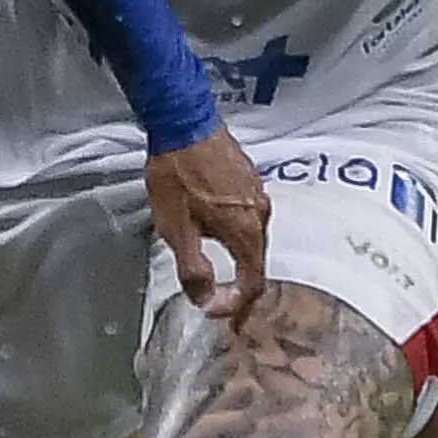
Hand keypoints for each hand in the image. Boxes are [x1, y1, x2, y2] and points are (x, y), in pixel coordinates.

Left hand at [143, 123, 270, 323]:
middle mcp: (260, 213)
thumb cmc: (177, 175)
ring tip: (213, 266)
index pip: (254, 283)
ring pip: (251, 237)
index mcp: (247, 231)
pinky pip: (246, 215)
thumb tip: (205, 299)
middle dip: (238, 285)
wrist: (182, 122)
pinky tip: (212, 228)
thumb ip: (193, 270)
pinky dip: (233, 232)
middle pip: (256, 261)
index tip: (219, 315)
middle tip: (217, 299)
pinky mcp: (248, 177)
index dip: (237, 306)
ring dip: (235, 257)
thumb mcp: (176, 230)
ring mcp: (256, 192)